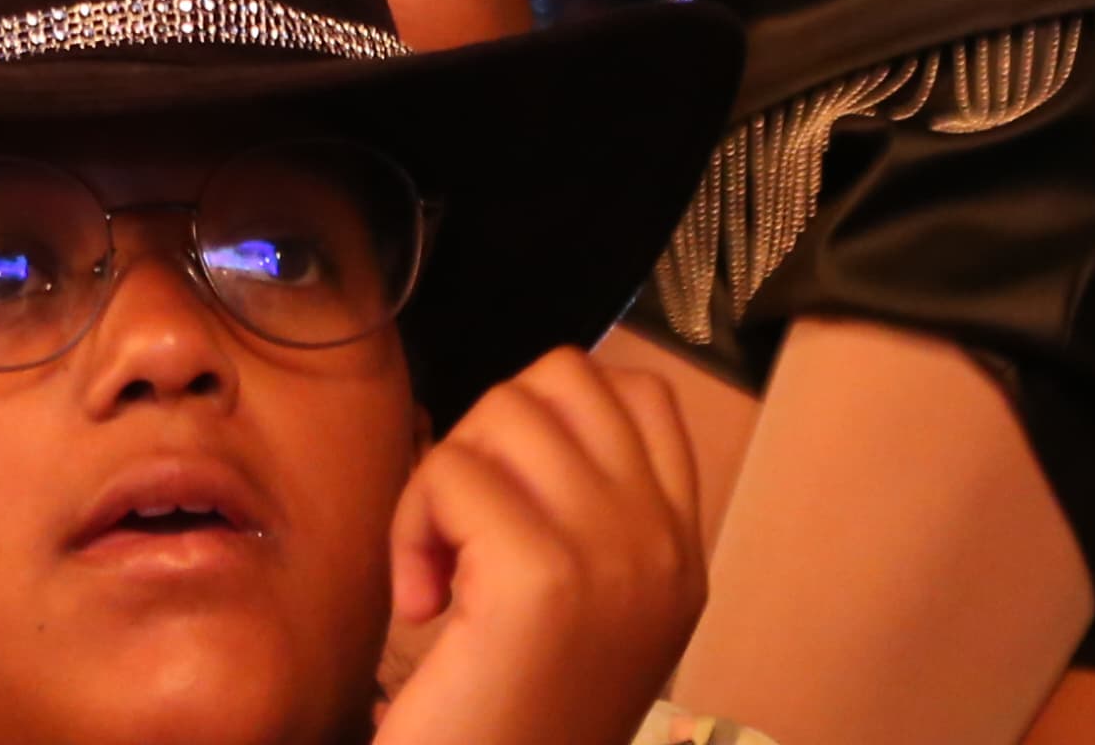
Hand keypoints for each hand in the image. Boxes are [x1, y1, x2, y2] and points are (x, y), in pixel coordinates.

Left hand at [377, 348, 708, 744]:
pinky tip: (423, 605)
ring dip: (442, 484)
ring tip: (443, 575)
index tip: (506, 499)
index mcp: (681, 556)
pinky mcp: (543, 578)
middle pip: (562, 382)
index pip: (640, 394)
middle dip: (487, 440)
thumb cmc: (503, 719)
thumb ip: (582, 512)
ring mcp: (616, 558)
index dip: (551, 414)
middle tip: (464, 539)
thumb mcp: (582, 610)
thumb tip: (524, 407)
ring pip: (502, 415)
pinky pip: (453, 474)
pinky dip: (412, 530)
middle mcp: (665, 550)